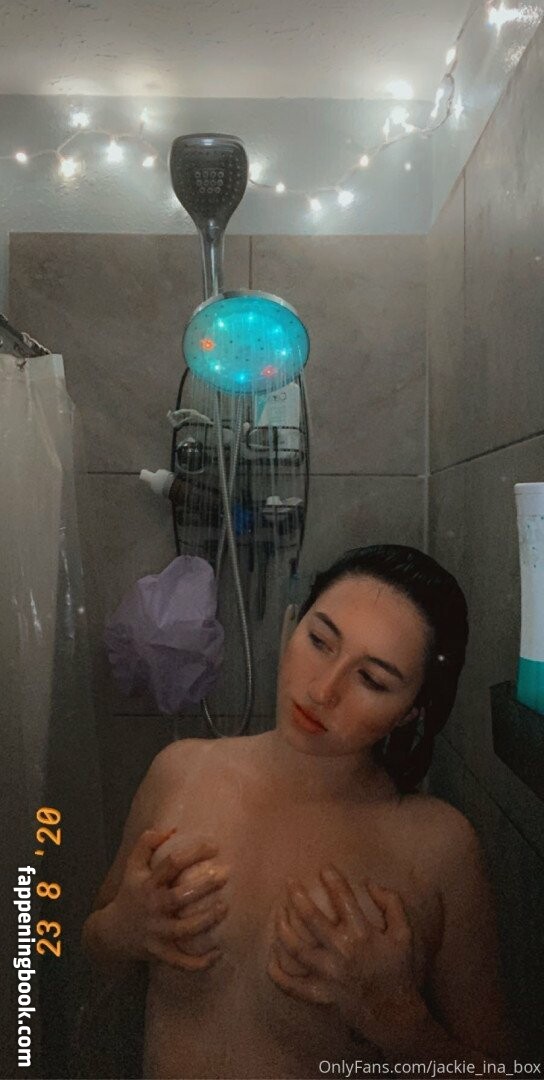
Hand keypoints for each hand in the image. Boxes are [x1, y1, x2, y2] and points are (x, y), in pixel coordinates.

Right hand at [104, 828, 229, 970]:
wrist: (112, 933)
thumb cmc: (130, 892)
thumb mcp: (133, 866)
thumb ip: (147, 843)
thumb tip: (172, 828)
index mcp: (147, 884)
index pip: (171, 864)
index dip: (193, 853)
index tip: (215, 846)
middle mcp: (152, 908)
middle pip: (179, 897)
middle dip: (203, 886)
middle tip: (225, 875)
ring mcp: (156, 932)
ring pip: (183, 930)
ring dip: (206, 920)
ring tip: (225, 907)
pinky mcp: (160, 953)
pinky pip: (181, 961)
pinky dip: (199, 962)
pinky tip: (219, 952)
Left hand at [267, 865, 425, 1046]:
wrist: (394, 1014)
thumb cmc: (398, 970)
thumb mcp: (403, 933)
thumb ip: (391, 903)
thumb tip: (369, 882)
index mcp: (362, 934)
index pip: (343, 898)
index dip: (332, 879)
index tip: (325, 868)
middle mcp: (341, 952)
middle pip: (311, 919)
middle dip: (297, 896)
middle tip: (290, 882)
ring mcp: (327, 975)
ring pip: (295, 948)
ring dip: (283, 927)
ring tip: (278, 911)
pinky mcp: (319, 994)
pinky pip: (290, 985)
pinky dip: (277, 972)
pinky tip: (271, 954)